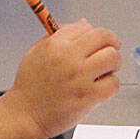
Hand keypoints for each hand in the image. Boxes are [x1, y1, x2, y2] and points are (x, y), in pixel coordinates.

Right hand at [9, 19, 120, 138]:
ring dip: (113, 62)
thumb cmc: (30, 85)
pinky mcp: (89, 96)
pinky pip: (113, 83)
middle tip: (111, 48)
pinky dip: (110, 84)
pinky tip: (100, 86)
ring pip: (113, 57)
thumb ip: (59, 35)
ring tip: (105, 69)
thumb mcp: (37, 51)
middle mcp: (69, 57)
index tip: (95, 39)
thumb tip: (84, 24)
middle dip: (111, 41)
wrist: (26, 114)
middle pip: (104, 37)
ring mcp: (80, 77)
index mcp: (55, 44)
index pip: (85, 26)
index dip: (92, 32)